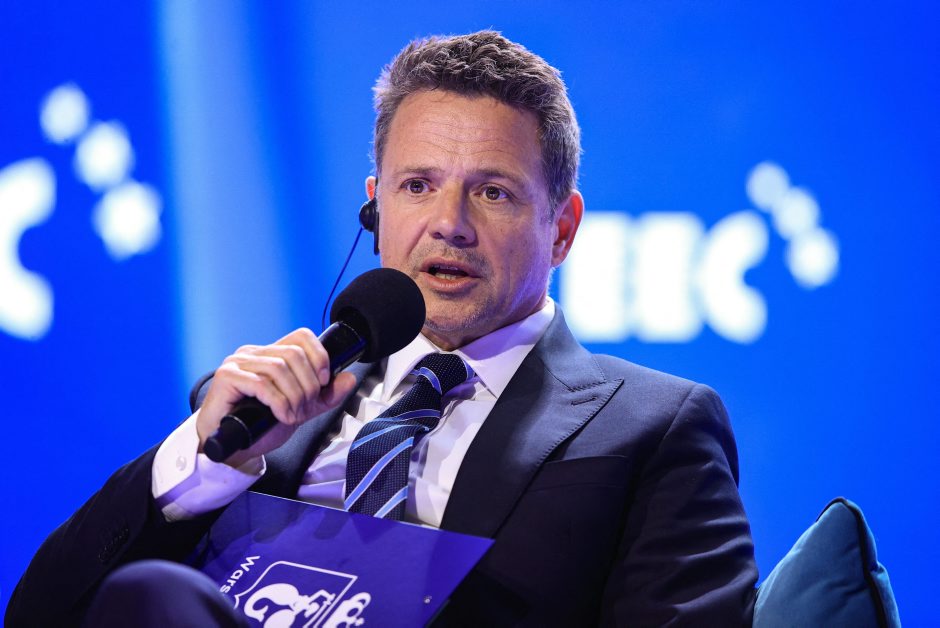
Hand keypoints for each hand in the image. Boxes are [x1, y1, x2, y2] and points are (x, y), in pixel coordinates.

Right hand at [195, 327, 357, 466]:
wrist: (233, 448)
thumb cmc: (260, 426)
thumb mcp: (302, 409)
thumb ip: (325, 396)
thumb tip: (348, 379)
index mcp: (270, 354)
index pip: (301, 336)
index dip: (319, 356)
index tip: (324, 381)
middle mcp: (253, 353)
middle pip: (293, 354)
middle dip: (308, 385)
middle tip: (305, 408)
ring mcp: (237, 363)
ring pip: (279, 368)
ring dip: (294, 396)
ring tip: (293, 414)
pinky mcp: (226, 377)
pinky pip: (261, 384)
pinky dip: (278, 402)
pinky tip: (281, 416)